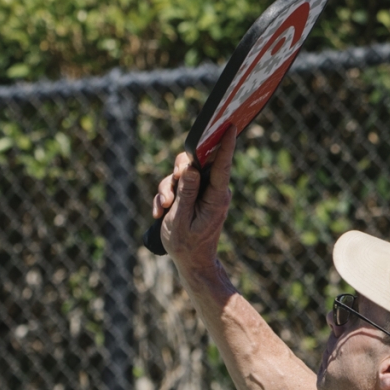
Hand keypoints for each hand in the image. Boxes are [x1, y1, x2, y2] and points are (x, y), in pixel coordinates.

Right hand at [150, 146, 230, 274]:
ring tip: (162, 210)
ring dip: (166, 190)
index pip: (222, 166)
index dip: (225, 145)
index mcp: (216, 197)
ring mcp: (201, 192)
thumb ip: (185, 192)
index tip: (230, 127)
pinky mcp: (192, 195)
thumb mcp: (181, 219)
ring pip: (181, 175)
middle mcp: (212, 191)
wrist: (191, 262)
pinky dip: (165, 198)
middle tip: (170, 190)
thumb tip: (190, 167)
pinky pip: (176, 186)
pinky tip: (159, 213)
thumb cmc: (187, 245)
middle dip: (177, 172)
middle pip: (195, 164)